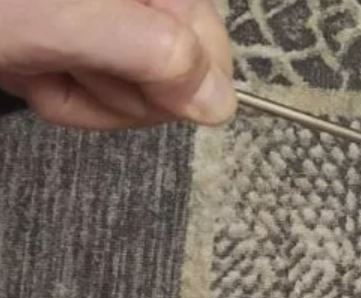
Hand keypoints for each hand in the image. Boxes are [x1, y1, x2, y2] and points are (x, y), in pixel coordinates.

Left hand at [0, 0, 235, 128]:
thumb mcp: (51, 19)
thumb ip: (146, 51)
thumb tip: (220, 103)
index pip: (210, 41)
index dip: (169, 76)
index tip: (107, 74)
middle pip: (180, 68)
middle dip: (115, 85)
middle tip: (53, 64)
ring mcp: (108, 20)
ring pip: (139, 87)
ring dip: (79, 91)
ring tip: (30, 61)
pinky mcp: (84, 41)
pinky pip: (103, 87)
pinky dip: (60, 90)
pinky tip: (27, 66)